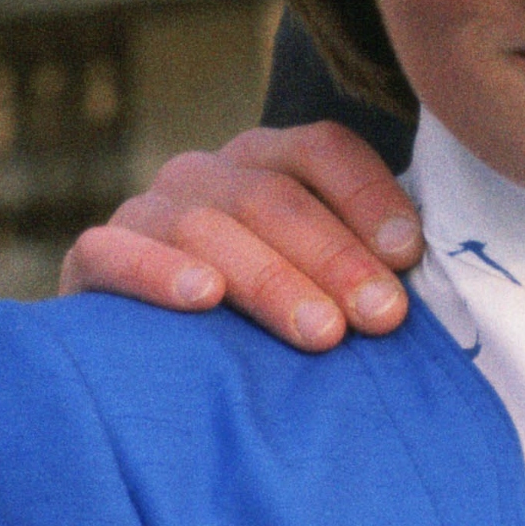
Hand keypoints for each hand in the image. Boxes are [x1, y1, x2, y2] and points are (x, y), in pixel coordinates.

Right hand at [58, 125, 420, 349]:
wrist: (160, 374)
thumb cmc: (271, 326)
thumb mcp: (322, 286)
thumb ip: (368, 268)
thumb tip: (432, 279)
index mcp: (270, 161)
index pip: (324, 151)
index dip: (369, 197)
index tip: (411, 255)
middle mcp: (208, 173)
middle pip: (273, 197)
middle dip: (335, 258)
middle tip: (381, 317)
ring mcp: (148, 211)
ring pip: (207, 226)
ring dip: (269, 278)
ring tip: (318, 331)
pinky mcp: (92, 258)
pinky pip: (113, 251)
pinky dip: (157, 272)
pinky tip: (203, 297)